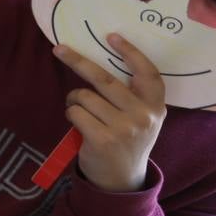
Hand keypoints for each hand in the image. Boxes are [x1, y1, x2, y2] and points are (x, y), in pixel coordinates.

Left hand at [55, 34, 166, 192]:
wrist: (122, 180)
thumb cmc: (127, 140)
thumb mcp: (141, 118)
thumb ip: (130, 96)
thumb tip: (97, 63)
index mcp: (156, 106)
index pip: (148, 73)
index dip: (131, 52)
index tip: (112, 36)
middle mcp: (144, 115)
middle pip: (104, 79)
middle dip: (78, 61)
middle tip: (60, 49)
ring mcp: (124, 128)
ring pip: (84, 96)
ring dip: (74, 99)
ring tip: (80, 109)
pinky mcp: (103, 139)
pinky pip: (75, 112)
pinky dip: (71, 114)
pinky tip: (80, 125)